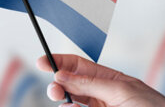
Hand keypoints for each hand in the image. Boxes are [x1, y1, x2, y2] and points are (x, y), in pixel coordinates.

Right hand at [37, 54, 164, 106]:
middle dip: (59, 86)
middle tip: (54, 90)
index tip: (42, 61)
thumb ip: (91, 84)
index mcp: (111, 81)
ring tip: (65, 103)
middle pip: (72, 87)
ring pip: (73, 105)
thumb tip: (62, 75)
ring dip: (65, 102)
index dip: (60, 62)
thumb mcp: (122, 91)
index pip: (80, 67)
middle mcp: (104, 97)